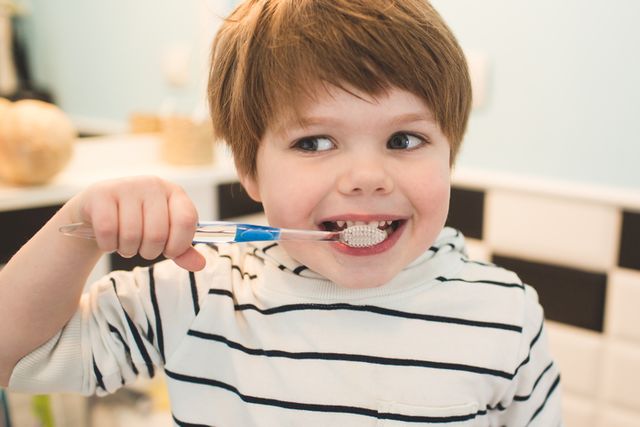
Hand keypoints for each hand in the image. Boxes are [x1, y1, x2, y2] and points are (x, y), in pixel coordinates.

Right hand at [67, 176, 205, 270]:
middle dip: (149, 252)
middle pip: (157, 234)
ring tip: (126, 243)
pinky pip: (108, 231)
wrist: (98, 210)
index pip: (186, 220)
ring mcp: (126, 186)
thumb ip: (182, 250)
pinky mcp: (101, 194)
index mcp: (174, 193)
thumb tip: (200, 265)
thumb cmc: (138, 222)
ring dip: (128, 250)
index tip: (169, 251)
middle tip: (142, 248)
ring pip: (132, 235)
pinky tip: (110, 239)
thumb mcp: (164, 234)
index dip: (179, 244)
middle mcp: (153, 185)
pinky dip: (109, 244)